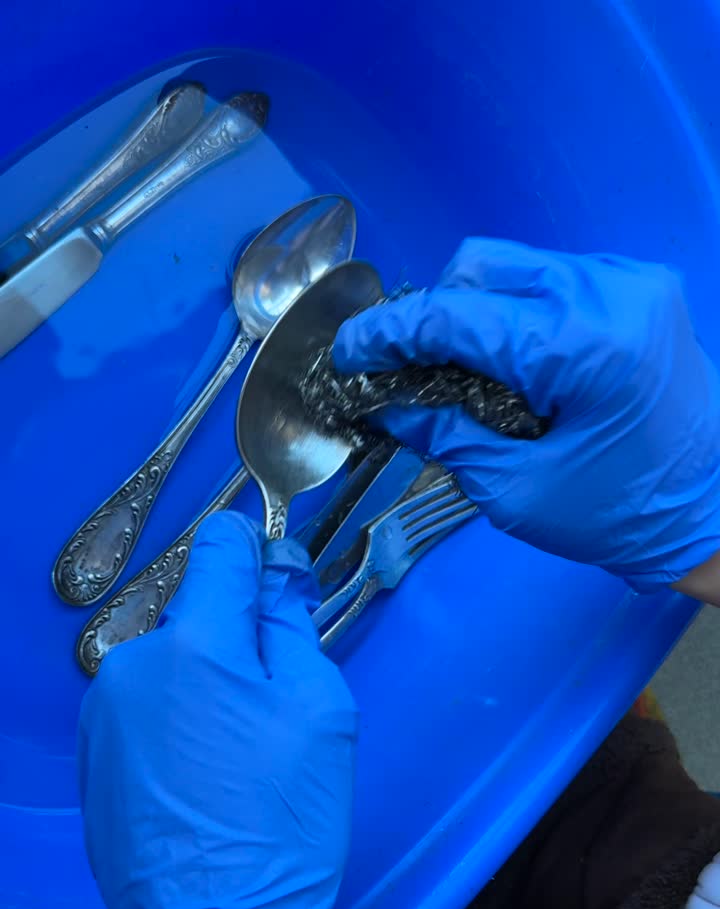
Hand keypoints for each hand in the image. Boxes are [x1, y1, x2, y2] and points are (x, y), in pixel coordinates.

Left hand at [72, 513, 356, 908]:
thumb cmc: (282, 822)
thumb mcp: (320, 714)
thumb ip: (291, 626)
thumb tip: (274, 568)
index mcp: (195, 641)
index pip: (220, 546)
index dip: (259, 556)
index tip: (282, 593)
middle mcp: (134, 661)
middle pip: (199, 614)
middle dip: (238, 643)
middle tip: (273, 713)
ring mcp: (104, 710)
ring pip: (173, 663)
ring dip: (205, 685)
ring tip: (234, 758)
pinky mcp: (93, 753)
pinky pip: (146, 707)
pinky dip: (176, 721)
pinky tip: (198, 778)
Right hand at [335, 238, 719, 591]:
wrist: (712, 510)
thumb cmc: (620, 516)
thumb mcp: (516, 490)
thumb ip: (446, 435)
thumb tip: (387, 402)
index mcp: (583, 346)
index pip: (457, 314)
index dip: (389, 334)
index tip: (349, 353)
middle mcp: (609, 292)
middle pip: (481, 265)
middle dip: (433, 314)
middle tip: (407, 368)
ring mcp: (630, 282)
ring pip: (516, 264)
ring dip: (475, 310)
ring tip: (463, 369)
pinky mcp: (640, 287)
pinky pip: (553, 277)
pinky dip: (518, 309)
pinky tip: (516, 361)